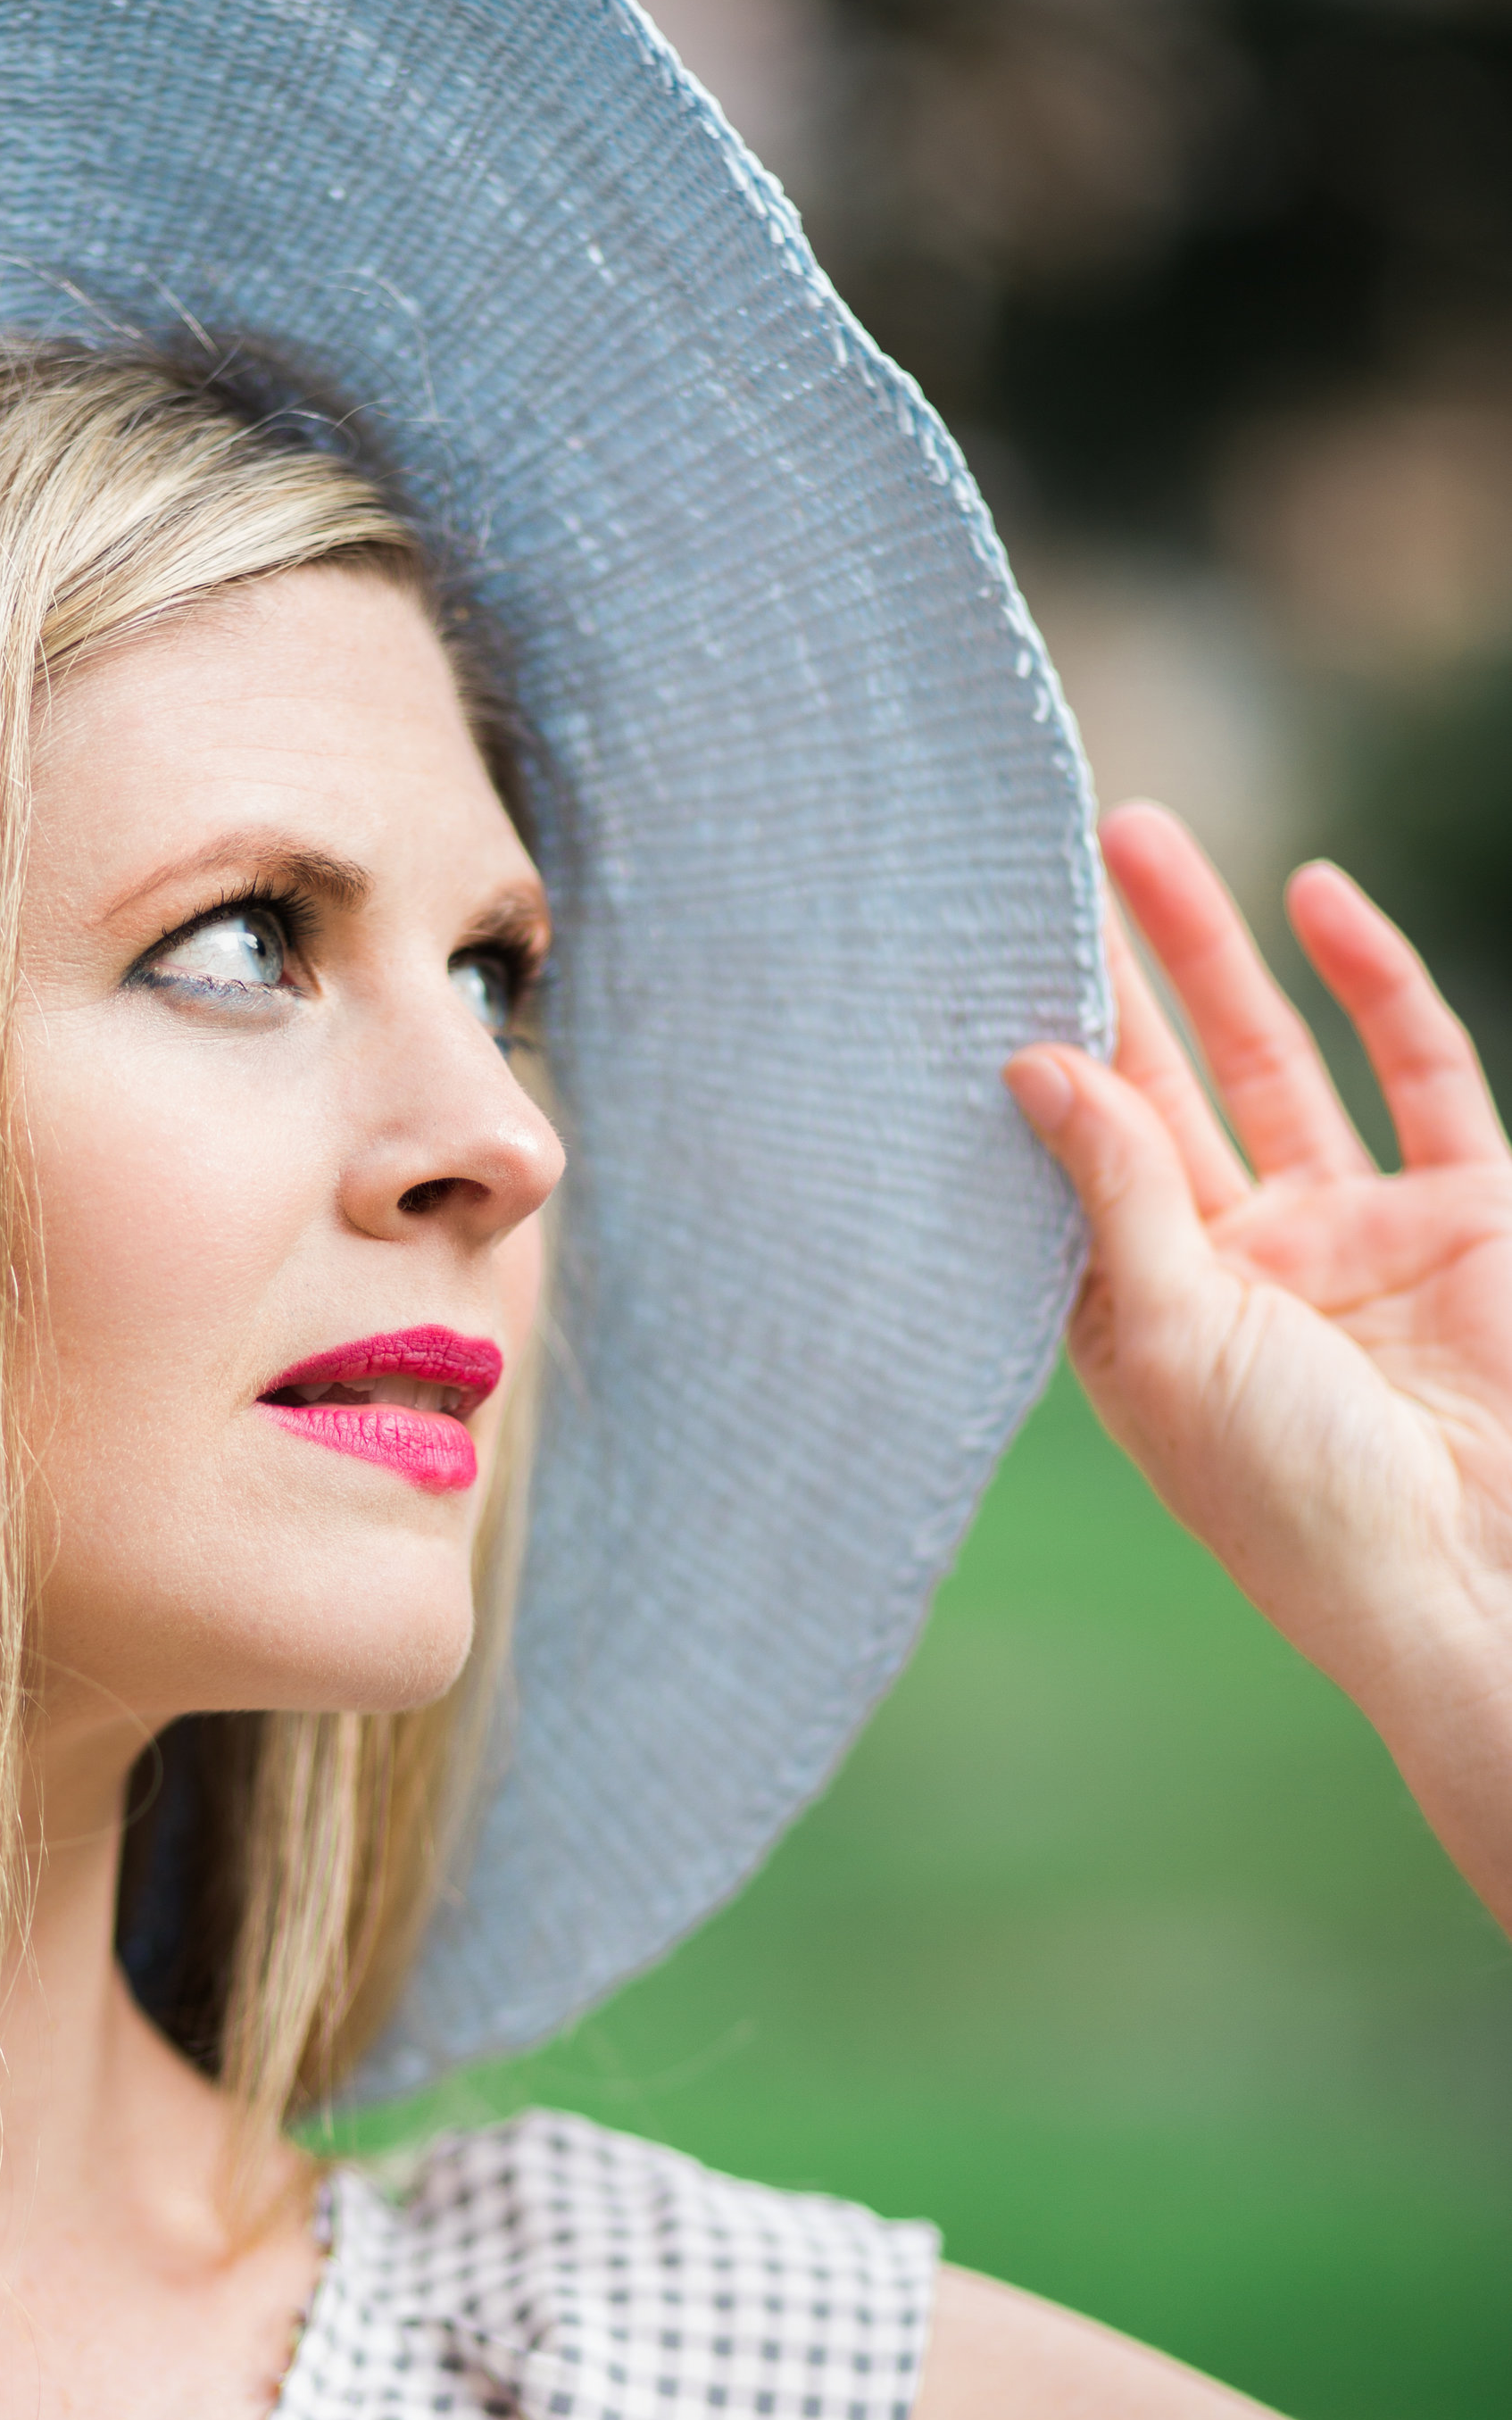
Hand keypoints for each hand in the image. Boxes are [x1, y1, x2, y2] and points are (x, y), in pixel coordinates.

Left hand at [1003, 799, 1511, 1932]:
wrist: (1483, 1581)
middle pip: (1154, 1085)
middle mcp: (1237, 1262)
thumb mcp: (1177, 1344)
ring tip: (1134, 839)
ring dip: (1209, 951)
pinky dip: (1371, 977)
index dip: (1027, 1054)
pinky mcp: (1461, 1208)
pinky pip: (1412, 1067)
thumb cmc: (1300, 1503)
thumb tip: (1027, 1063)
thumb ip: (1115, 1196)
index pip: (1070, 1156)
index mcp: (1147, 1312)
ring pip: (1268, 1056)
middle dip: (1101, 976)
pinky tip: (1313, 895)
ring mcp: (1351, 1232)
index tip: (959, 953)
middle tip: (1033, 859)